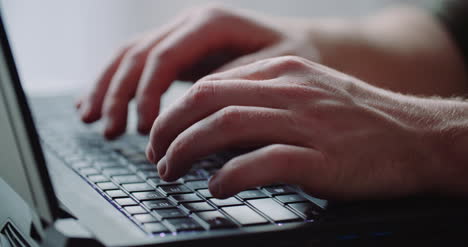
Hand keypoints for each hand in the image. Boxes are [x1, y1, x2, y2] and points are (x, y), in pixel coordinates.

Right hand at [76, 5, 319, 138]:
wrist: (307, 45)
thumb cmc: (297, 55)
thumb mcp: (276, 66)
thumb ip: (235, 82)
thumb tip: (200, 111)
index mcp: (210, 23)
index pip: (163, 56)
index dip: (147, 93)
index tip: (145, 129)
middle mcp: (190, 23)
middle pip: (139, 53)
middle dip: (118, 92)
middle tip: (109, 130)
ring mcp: (183, 36)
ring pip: (131, 55)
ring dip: (108, 87)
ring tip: (92, 120)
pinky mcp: (182, 52)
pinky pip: (141, 64)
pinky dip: (118, 84)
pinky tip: (101, 102)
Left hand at [147, 56, 442, 199]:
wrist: (416, 137)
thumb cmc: (358, 121)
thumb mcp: (308, 96)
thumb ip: (264, 102)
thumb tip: (216, 126)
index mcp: (284, 72)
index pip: (213, 84)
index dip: (177, 110)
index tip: (162, 134)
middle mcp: (291, 90)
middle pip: (209, 101)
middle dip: (171, 129)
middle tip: (156, 156)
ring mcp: (307, 122)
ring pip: (227, 127)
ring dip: (188, 151)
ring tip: (171, 172)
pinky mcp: (321, 158)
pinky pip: (263, 162)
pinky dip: (230, 175)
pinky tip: (216, 188)